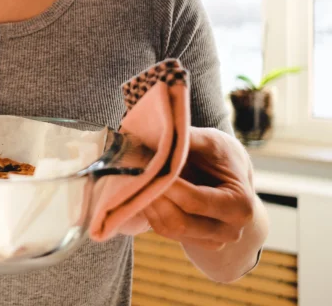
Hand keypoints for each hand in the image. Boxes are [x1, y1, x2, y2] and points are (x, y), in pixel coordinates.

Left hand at [141, 126, 266, 281]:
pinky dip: (150, 210)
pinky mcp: (194, 242)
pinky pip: (163, 230)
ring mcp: (212, 242)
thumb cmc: (219, 155)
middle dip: (154, 195)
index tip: (146, 165)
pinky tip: (144, 190)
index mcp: (240, 206)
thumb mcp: (209, 141)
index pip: (194, 201)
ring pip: (168, 228)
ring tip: (137, 179)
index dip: (166, 184)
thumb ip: (188, 138)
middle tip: (135, 172)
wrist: (229, 175)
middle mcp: (229, 230)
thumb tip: (158, 133)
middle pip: (179, 221)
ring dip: (147, 204)